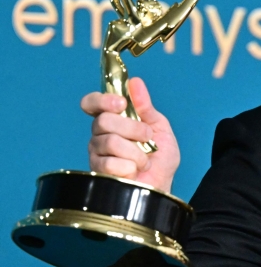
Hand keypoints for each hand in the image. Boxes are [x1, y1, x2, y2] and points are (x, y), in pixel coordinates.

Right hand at [80, 77, 179, 193]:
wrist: (163, 183)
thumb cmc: (160, 158)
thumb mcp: (159, 127)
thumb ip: (145, 106)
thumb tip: (135, 82)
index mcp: (113, 119)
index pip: (91, 103)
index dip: (102, 100)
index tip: (121, 103)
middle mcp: (100, 134)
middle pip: (104, 120)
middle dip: (133, 129)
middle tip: (146, 139)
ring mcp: (97, 153)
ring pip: (110, 142)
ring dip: (136, 152)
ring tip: (144, 160)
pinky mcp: (98, 171)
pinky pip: (111, 163)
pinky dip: (131, 167)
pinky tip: (134, 171)